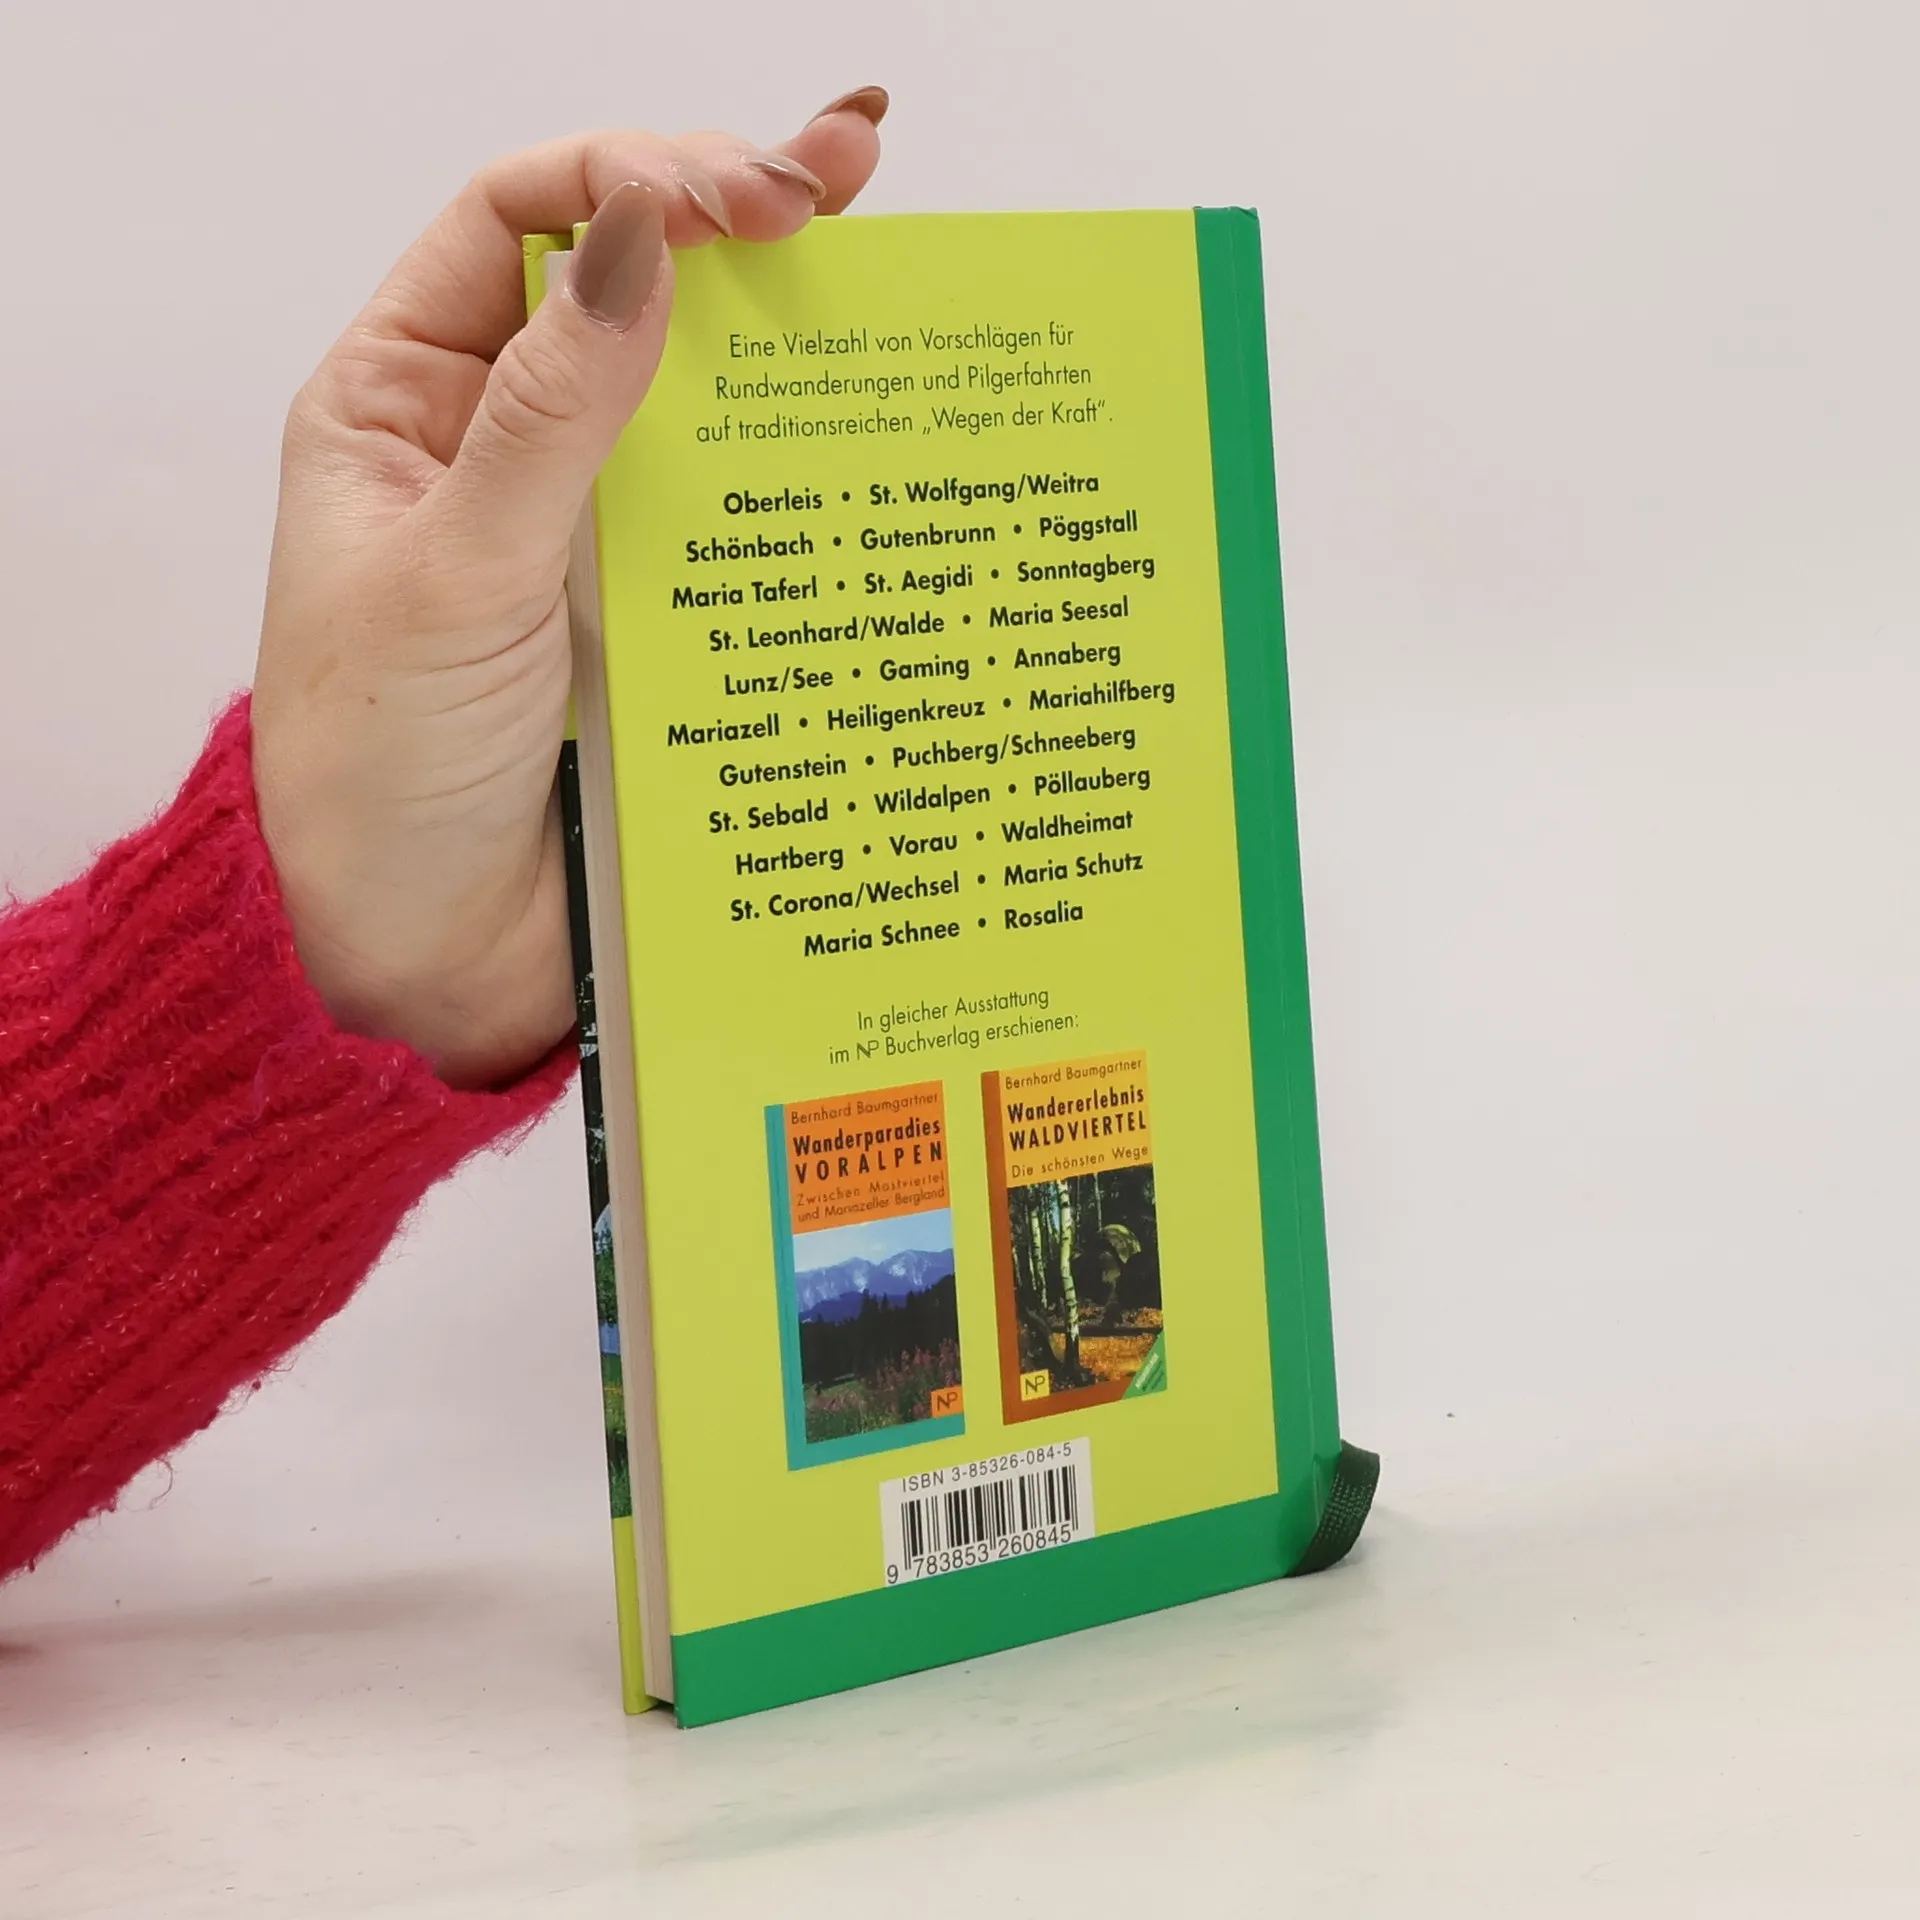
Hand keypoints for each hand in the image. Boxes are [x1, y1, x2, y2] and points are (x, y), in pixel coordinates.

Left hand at [251, 92, 886, 1087]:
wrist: (437, 955)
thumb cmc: (388, 774)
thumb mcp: (459, 579)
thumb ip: (551, 414)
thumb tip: (640, 238)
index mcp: (407, 401)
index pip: (519, 224)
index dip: (630, 178)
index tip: (739, 198)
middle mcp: (505, 442)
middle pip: (627, 284)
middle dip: (733, 214)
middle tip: (847, 180)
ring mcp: (592, 524)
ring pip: (698, 392)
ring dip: (786, 327)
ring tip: (885, 255)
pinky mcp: (662, 607)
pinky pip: (740, 511)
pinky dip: (805, 466)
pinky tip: (876, 420)